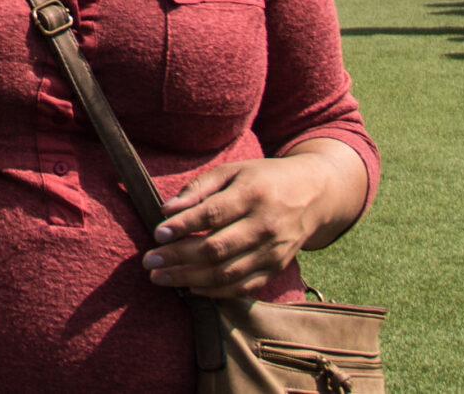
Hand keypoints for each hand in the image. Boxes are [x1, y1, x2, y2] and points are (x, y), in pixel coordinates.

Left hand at [144, 152, 343, 298]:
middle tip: (149, 262)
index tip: (157, 233)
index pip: (213, 214)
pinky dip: (215, 292)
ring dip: (190, 279)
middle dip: (178, 258)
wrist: (314, 194)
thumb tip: (166, 210)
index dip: (183, 226)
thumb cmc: (263, 179)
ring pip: (227, 273)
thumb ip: (199, 189)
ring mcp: (273, 251)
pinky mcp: (276, 268)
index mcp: (252, 195)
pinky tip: (191, 288)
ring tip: (161, 278)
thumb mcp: (232, 172)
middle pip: (216, 248)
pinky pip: (243, 287)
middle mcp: (265, 226)